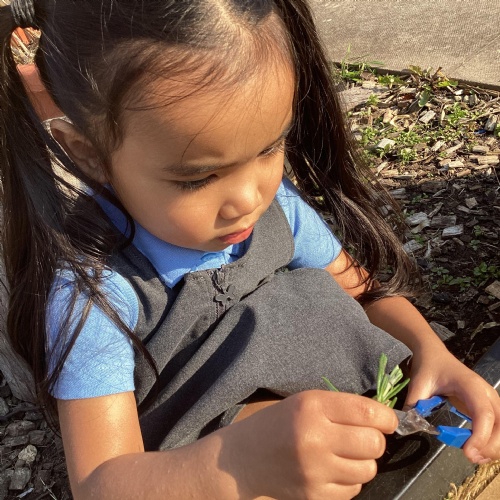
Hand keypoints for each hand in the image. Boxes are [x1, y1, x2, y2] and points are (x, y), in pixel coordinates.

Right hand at [218, 390, 397, 499]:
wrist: (243, 459)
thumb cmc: (278, 423)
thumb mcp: (306, 402)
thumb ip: (342, 408)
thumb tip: (383, 420)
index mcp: (312, 407)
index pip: (368, 413)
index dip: (387, 418)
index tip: (387, 421)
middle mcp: (315, 438)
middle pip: (374, 444)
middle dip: (375, 440)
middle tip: (363, 437)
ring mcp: (315, 471)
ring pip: (368, 470)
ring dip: (363, 462)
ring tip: (345, 454)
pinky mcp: (315, 495)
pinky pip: (353, 490)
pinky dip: (349, 480)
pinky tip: (333, 470)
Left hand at [404, 347, 499, 463]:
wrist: (433, 354)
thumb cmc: (428, 367)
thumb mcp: (418, 385)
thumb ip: (413, 406)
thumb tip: (407, 427)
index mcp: (470, 385)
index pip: (483, 413)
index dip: (480, 435)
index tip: (468, 452)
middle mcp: (485, 393)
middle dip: (489, 446)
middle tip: (470, 456)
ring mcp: (489, 400)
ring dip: (492, 446)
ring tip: (473, 455)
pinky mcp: (487, 406)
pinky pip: (497, 427)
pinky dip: (491, 441)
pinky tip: (476, 448)